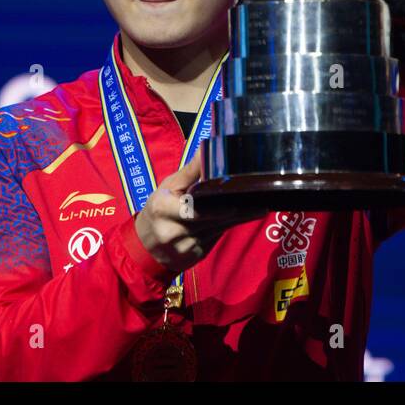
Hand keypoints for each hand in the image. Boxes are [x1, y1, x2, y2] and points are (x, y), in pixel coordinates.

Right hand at [134, 156, 268, 274]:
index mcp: (163, 209)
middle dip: (237, 211)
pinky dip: (227, 228)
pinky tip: (240, 219)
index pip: (193, 208)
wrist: (145, 247)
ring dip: (238, 219)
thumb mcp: (167, 187)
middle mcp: (173, 231)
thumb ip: (190, 171)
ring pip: (218, 230)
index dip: (216, 207)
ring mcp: (185, 247)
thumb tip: (208, 148)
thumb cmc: (158, 210)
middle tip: (259, 203)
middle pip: (212, 219)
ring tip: (258, 209)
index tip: (237, 201)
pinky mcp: (195, 257)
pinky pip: (216, 239)